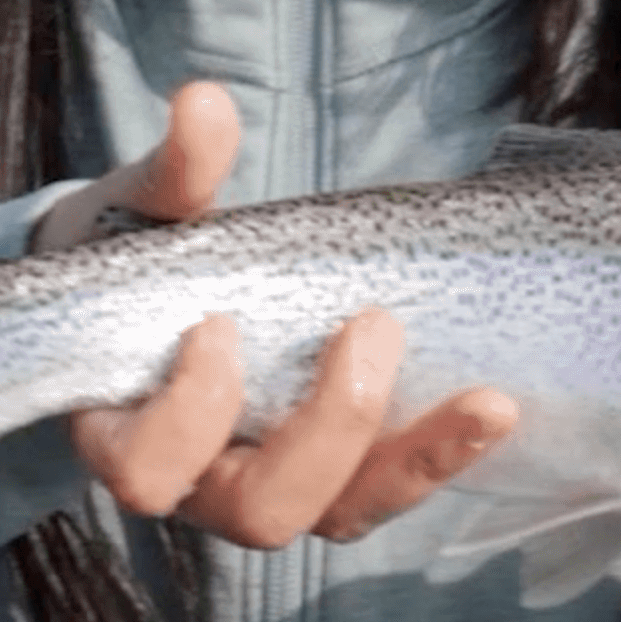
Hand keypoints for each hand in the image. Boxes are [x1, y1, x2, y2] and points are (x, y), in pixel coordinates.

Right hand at [34, 81, 517, 548]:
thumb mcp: (142, 213)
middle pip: (262, 512)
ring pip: (341, 515)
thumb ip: (171, 174)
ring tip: (486, 402)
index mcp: (127, 433)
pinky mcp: (339, 475)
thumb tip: (205, 106)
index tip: (219, 322)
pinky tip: (493, 407)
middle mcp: (202, 484)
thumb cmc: (139, 257)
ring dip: (415, 460)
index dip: (189, 415)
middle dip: (326, 430)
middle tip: (371, 325)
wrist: (167, 290)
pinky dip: (442, 455)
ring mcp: (276, 486)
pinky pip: (388, 488)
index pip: (148, 472)